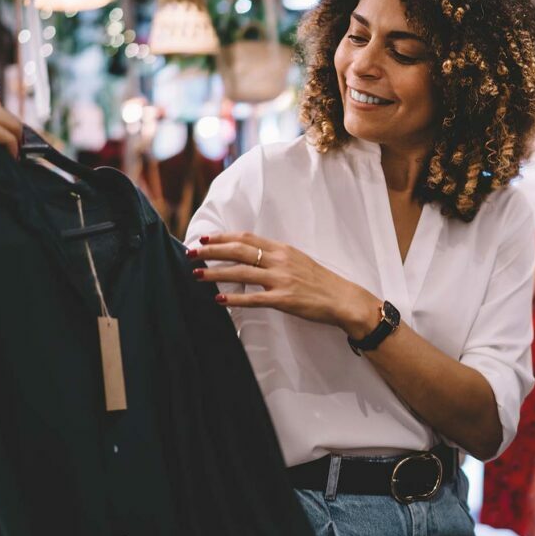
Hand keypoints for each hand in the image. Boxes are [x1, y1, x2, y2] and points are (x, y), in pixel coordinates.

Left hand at [189, 232, 381, 335]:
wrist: (342, 299)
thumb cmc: (320, 281)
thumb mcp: (298, 260)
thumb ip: (275, 256)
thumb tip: (250, 255)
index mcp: (282, 249)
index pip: (246, 237)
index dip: (223, 237)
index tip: (205, 238)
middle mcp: (280, 260)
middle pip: (239, 250)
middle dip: (212, 250)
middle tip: (192, 252)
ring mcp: (281, 279)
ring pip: (241, 272)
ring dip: (216, 273)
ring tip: (197, 274)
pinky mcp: (284, 299)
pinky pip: (253, 298)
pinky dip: (234, 298)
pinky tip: (218, 299)